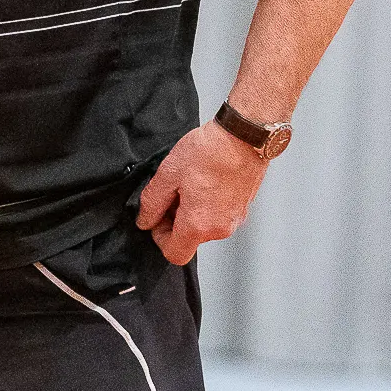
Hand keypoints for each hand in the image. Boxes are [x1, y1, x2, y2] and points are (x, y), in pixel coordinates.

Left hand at [137, 122, 267, 264]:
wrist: (244, 136)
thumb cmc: (210, 151)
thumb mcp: (168, 173)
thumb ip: (152, 203)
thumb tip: (146, 220)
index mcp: (199, 225)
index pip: (174, 254)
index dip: (160, 238)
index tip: (157, 217)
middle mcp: (220, 229)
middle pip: (190, 240)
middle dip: (175, 221)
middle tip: (172, 192)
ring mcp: (234, 220)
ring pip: (204, 227)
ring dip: (191, 212)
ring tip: (189, 182)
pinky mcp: (243, 209)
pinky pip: (218, 217)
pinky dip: (207, 205)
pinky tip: (204, 180)